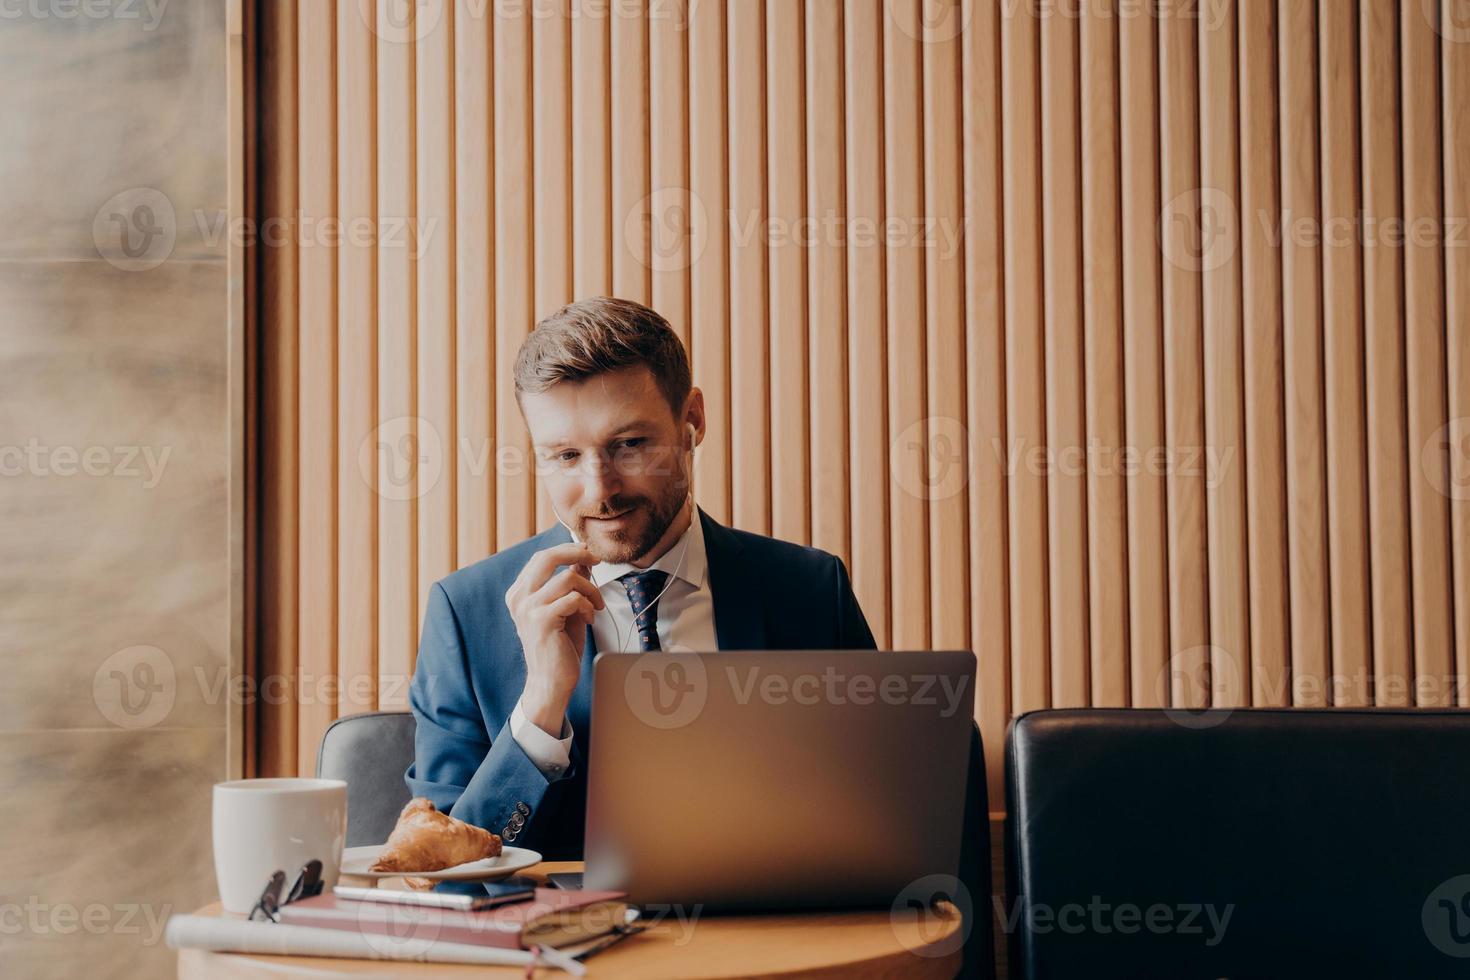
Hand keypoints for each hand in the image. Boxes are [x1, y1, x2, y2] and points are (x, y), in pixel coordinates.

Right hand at [505, 542, 604, 733]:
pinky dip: (589, 606)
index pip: (542, 557)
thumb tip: (582, 559)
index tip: (588, 553)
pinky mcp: (542, 621)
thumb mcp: (564, 608)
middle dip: (577, 553)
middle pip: (548, 557)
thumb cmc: (558, 646)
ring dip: (591, 589)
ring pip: (567, 578)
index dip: (568, 549)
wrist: (550, 681)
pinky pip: (574, 598)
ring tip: (596, 606)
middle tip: (596, 559)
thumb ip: (569, 584)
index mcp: (519, 593)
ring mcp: (528, 609)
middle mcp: (519, 598)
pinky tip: (590, 619)